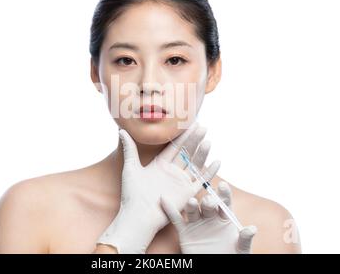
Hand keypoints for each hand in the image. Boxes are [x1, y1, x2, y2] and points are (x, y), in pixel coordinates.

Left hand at [96, 122, 220, 253]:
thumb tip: (122, 129)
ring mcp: (180, 182)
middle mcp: (172, 172)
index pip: (174, 146)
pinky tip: (217, 162)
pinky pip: (200, 181)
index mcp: (160, 165)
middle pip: (186, 152)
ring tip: (207, 140)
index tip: (191, 123)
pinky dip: (209, 172)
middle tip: (203, 127)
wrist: (138, 216)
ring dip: (201, 152)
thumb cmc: (132, 194)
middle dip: (194, 139)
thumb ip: (129, 148)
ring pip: (194, 163)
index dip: (183, 135)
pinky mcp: (187, 194)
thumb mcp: (130, 167)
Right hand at [161, 181, 256, 253]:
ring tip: (192, 202)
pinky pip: (176, 219)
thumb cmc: (231, 257)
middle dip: (208, 202)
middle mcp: (210, 217)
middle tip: (209, 200)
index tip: (223, 186)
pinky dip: (170, 209)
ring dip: (191, 205)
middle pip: (208, 205)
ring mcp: (197, 223)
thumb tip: (252, 228)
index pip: (225, 203)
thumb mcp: (241, 250)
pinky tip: (164, 199)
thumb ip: (244, 239)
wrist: (216, 270)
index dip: (224, 194)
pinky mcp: (185, 232)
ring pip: (193, 210)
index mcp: (225, 218)